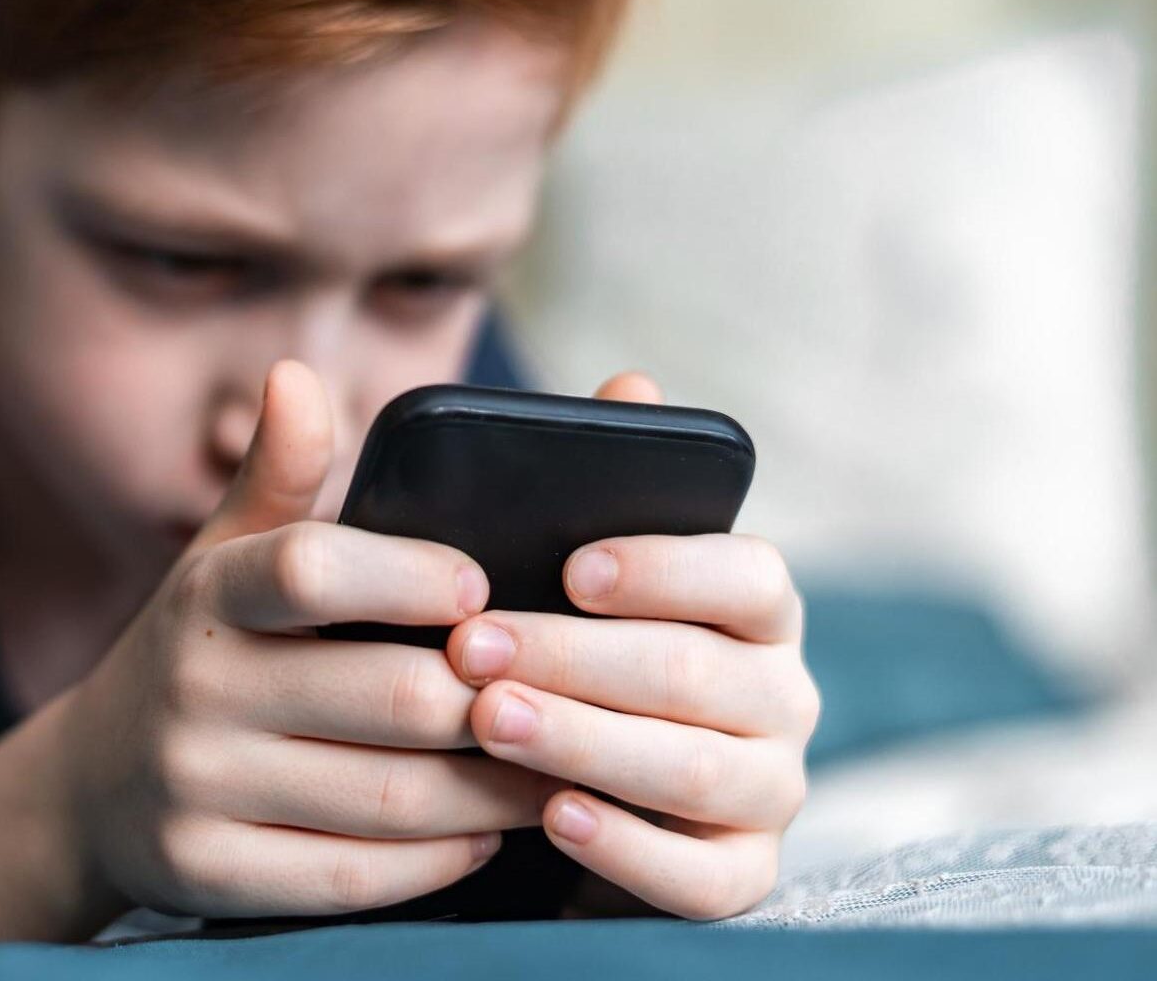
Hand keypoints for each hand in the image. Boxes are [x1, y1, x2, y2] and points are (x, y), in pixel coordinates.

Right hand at [56, 361, 563, 918]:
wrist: (94, 786)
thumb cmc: (204, 653)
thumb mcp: (223, 560)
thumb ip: (279, 478)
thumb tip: (294, 375)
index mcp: (210, 594)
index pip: (313, 570)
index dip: (412, 577)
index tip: (483, 588)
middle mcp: (193, 689)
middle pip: (389, 697)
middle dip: (496, 698)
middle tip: (577, 694)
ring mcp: (196, 788)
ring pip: (390, 798)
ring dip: (494, 788)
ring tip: (561, 765)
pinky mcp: (210, 875)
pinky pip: (357, 878)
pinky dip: (439, 860)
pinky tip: (485, 837)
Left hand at [448, 373, 819, 919]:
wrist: (564, 795)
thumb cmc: (572, 654)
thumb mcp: (571, 572)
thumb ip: (600, 483)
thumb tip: (630, 379)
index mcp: (755, 606)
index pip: (746, 575)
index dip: (663, 568)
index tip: (571, 566)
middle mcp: (782, 695)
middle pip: (694, 673)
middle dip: (576, 658)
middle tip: (473, 646)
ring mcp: (771, 790)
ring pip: (692, 770)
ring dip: (584, 741)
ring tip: (488, 718)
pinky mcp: (741, 877)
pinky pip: (699, 876)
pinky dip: (626, 846)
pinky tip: (552, 815)